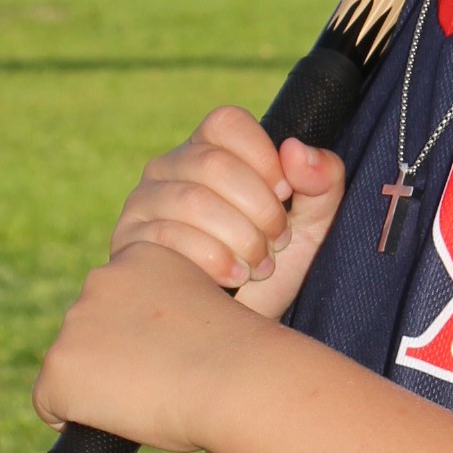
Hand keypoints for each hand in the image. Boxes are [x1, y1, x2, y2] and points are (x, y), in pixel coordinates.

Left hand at [35, 243, 259, 452]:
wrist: (236, 378)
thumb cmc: (239, 354)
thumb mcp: (204, 307)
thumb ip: (167, 312)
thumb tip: (154, 346)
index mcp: (139, 256)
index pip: (115, 301)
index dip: (135, 336)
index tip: (165, 354)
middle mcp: (99, 279)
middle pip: (88, 332)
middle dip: (112, 359)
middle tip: (159, 381)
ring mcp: (74, 323)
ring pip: (71, 366)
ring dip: (97, 385)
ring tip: (148, 398)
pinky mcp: (59, 368)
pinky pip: (49, 403)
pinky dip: (73, 418)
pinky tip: (115, 420)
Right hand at [109, 106, 346, 321]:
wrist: (234, 330)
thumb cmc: (270, 269)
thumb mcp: (313, 225)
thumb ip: (322, 180)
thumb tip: (295, 149)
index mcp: (211, 150)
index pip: (227, 123)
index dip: (264, 158)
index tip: (285, 195)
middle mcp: (170, 168)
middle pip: (213, 162)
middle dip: (259, 208)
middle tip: (277, 241)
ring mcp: (144, 202)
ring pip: (192, 199)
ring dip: (239, 238)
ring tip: (259, 265)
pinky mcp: (130, 242)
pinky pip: (168, 236)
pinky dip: (212, 259)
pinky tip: (233, 278)